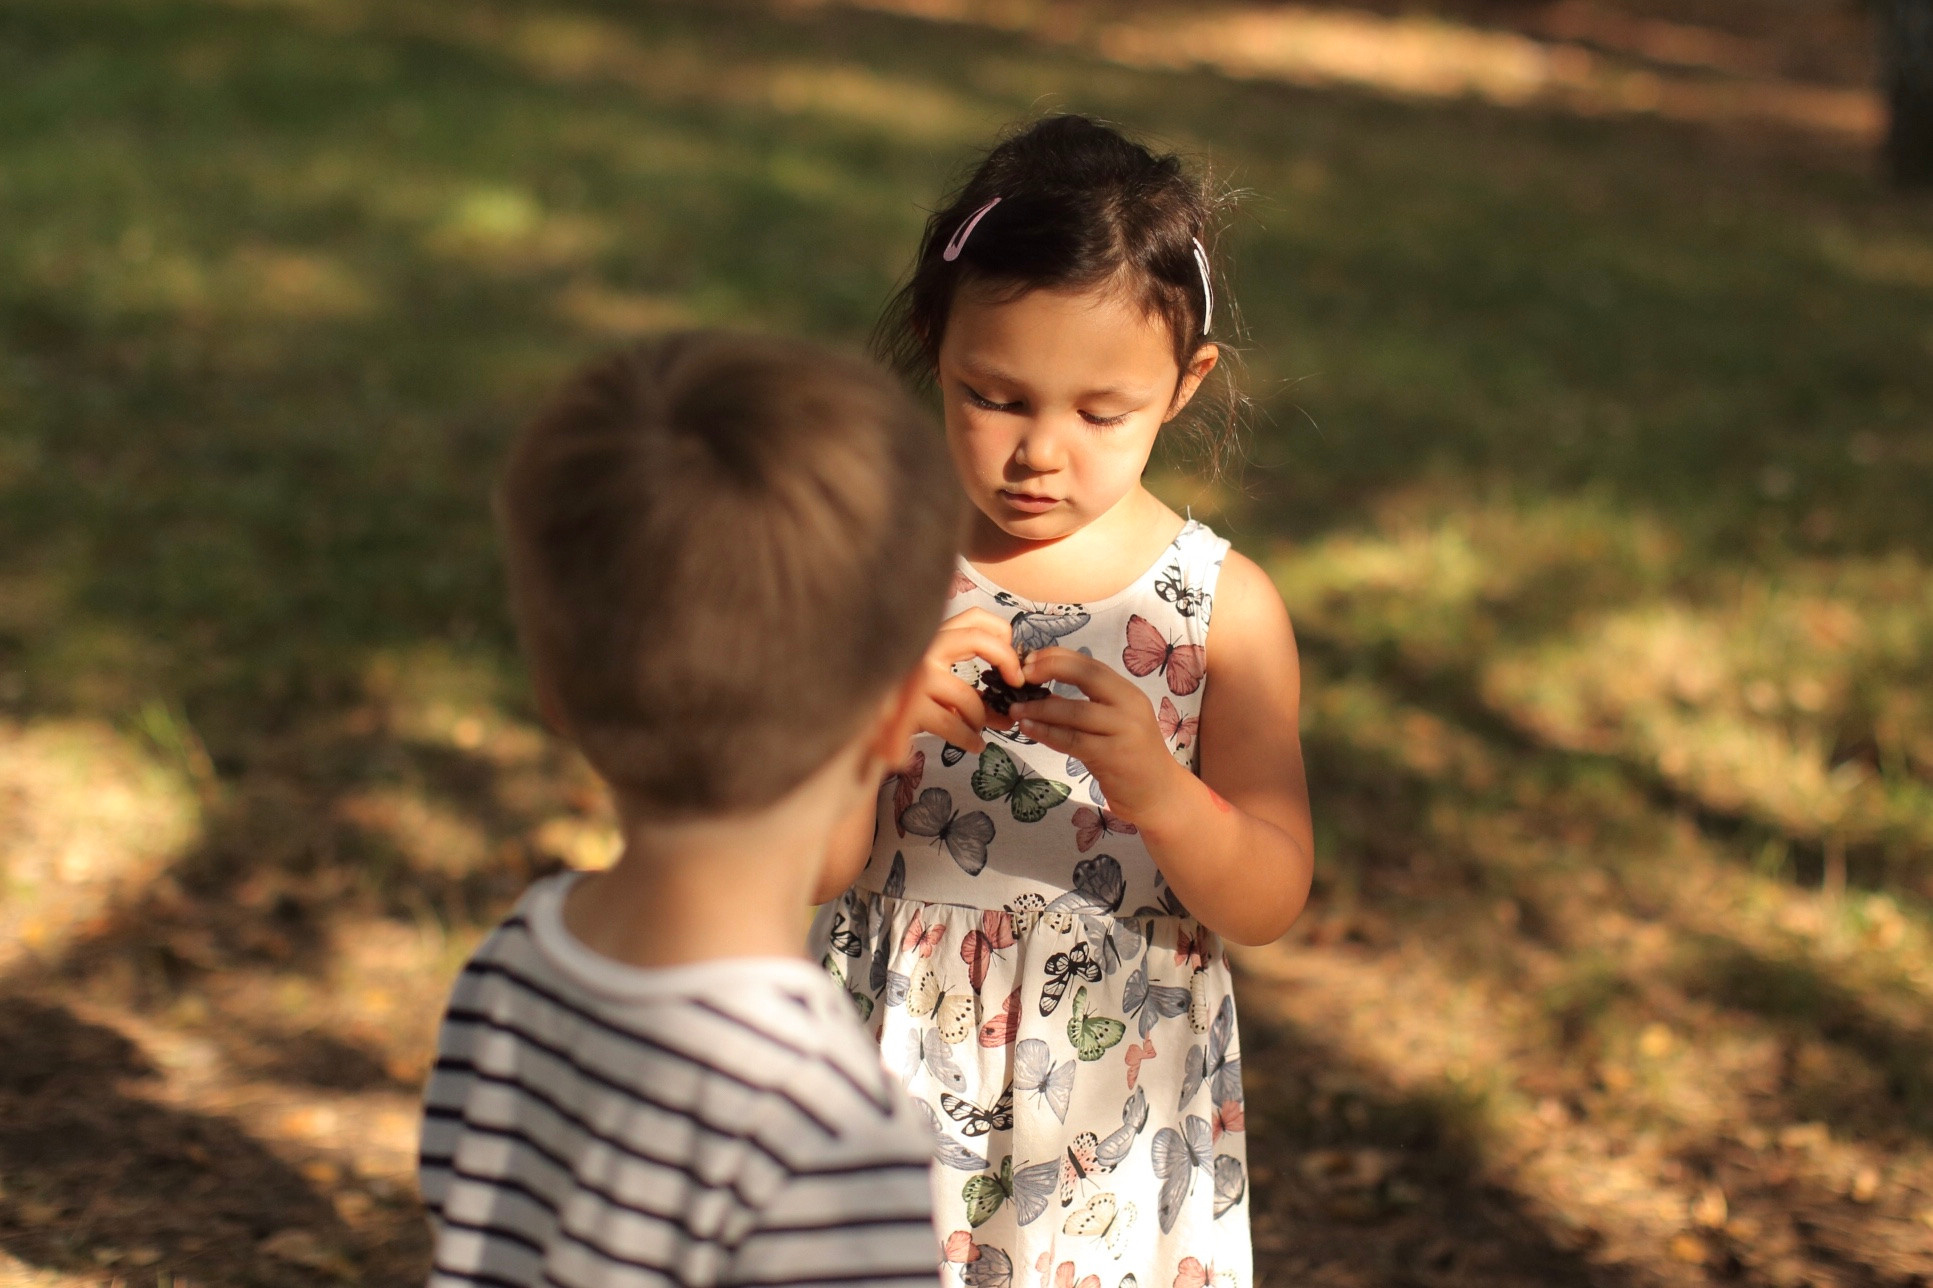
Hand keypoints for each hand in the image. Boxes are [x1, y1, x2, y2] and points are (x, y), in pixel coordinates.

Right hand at [910, 608, 1024, 753]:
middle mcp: (923, 649)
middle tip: (1015, 686)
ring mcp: (917, 677)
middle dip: (1006, 659)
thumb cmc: (906, 704)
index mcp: (932, 639)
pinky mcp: (911, 707)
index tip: (1012, 659)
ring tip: (978, 730)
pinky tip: (975, 745)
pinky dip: (969, 738)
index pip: (975, 616)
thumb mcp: (941, 691)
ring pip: (968, 697)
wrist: (869, 723)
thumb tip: (1008, 715)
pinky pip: (953, 724)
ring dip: (980, 718)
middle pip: (977, 638)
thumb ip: (973, 694)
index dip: (1002, 633)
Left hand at [1007, 647, 1186, 822]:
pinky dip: (1047, 733)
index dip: (1058, 657)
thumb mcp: (1114, 721)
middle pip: (1087, 676)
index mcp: (1128, 692)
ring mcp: (1124, 731)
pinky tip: (1028, 729)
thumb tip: (1040, 687)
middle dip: (1050, 669)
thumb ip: (1087, 703)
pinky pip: (1073, 741)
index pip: (1091, 664)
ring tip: (1014, 709)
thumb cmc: (1129, 755)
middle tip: (1020, 674)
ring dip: (1040, 709)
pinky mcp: (1113, 756)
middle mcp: (1130, 706)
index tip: (1029, 660)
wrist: (1158, 793)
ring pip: (1076, 712)